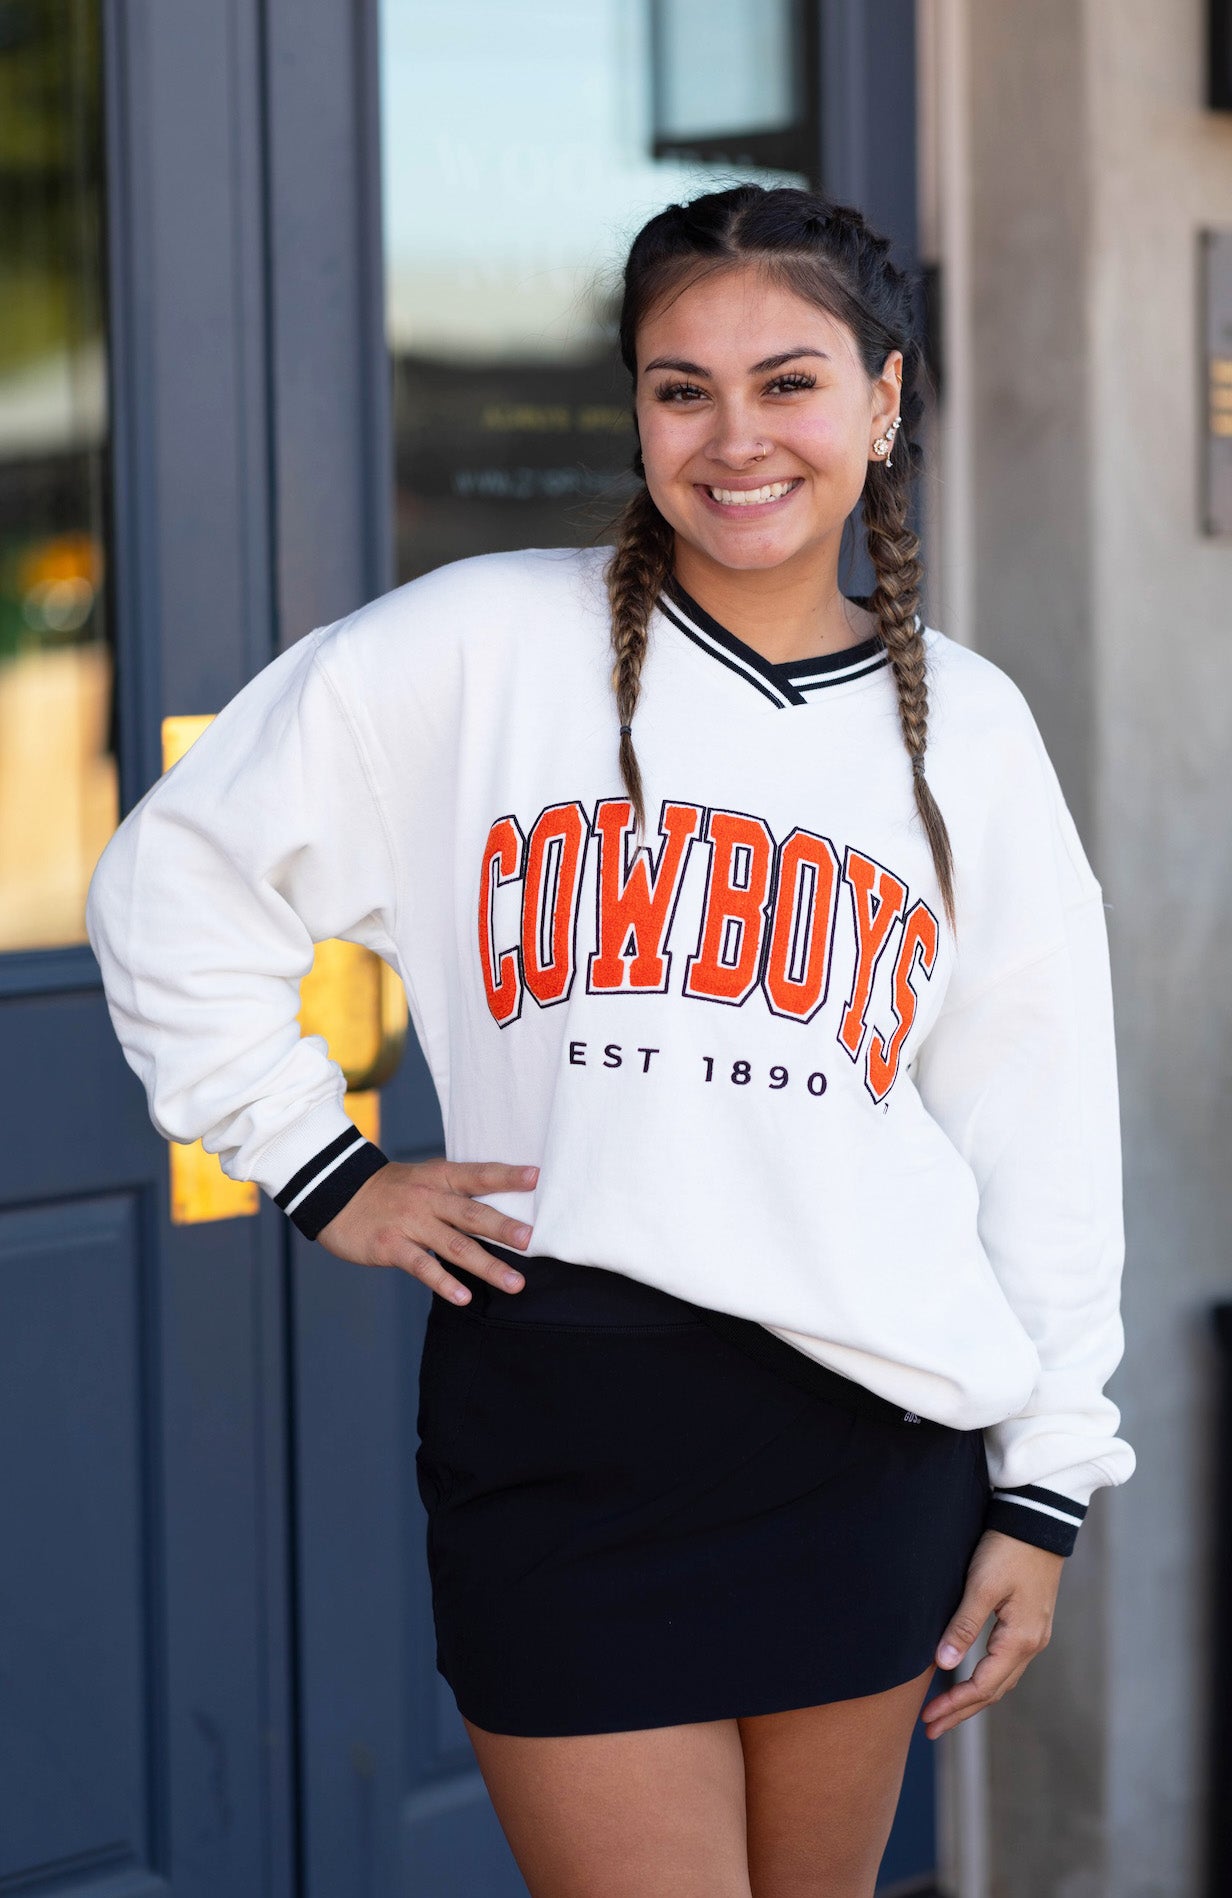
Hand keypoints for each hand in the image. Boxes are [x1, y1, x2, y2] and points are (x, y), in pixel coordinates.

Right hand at [315, 1157, 538, 1302]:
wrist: (336, 1193)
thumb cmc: (391, 1191)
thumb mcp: (424, 1179)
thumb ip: (456, 1193)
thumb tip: (500, 1213)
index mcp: (440, 1177)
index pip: (478, 1174)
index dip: (507, 1175)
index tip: (536, 1177)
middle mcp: (428, 1198)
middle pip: (471, 1214)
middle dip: (504, 1228)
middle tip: (532, 1241)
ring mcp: (409, 1222)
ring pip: (454, 1245)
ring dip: (486, 1265)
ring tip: (514, 1283)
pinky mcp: (390, 1245)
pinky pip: (421, 1266)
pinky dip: (444, 1283)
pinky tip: (464, 1298)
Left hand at [920, 1529, 1065, 1738]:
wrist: (1037, 1521)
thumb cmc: (1008, 1548)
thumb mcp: (982, 1585)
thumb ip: (963, 1625)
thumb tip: (943, 1665)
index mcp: (1021, 1640)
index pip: (984, 1686)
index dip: (955, 1706)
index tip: (927, 1718)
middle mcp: (1032, 1644)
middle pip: (994, 1690)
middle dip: (962, 1711)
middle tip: (931, 1728)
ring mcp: (1033, 1635)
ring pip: (1001, 1679)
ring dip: (973, 1698)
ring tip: (946, 1712)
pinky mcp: (1029, 1623)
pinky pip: (1005, 1663)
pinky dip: (985, 1678)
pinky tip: (969, 1679)